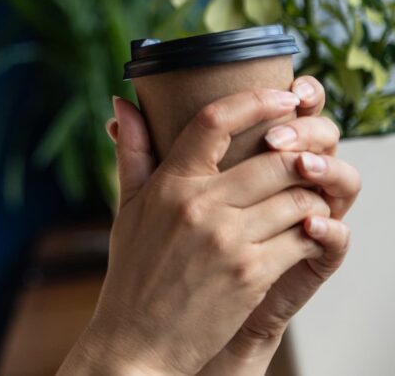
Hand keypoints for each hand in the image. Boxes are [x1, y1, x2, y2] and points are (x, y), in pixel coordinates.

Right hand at [84, 88, 335, 374]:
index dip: (254, 100)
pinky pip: (302, 238)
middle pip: (273, 159)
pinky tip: (303, 235)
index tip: (282, 96)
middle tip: (308, 158)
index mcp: (168, 185)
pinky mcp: (250, 273)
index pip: (213, 121)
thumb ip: (132, 153)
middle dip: (300, 157)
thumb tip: (122, 104)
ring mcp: (226, 240)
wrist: (137, 340)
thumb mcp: (127, 209)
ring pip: (296, 198)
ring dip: (310, 199)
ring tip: (305, 201)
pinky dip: (312, 234)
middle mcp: (197, 206)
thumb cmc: (134, 273)